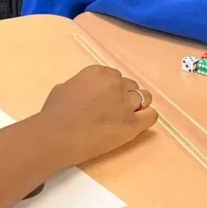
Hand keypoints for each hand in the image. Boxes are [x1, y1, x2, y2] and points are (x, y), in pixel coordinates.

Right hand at [37, 64, 156, 166]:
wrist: (58, 135)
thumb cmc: (55, 113)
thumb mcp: (64, 88)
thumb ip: (81, 85)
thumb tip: (85, 91)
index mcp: (99, 73)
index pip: (115, 77)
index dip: (112, 89)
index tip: (105, 99)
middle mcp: (116, 84)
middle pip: (131, 86)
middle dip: (124, 96)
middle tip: (114, 110)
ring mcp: (126, 104)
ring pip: (145, 98)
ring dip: (137, 106)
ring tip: (126, 118)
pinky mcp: (133, 124)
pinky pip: (151, 116)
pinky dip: (146, 118)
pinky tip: (137, 124)